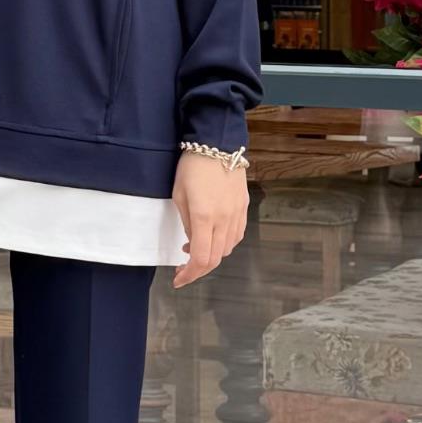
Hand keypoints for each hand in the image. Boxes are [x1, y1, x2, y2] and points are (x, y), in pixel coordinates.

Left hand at [171, 151, 248, 287]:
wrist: (217, 143)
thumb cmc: (192, 166)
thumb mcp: (179, 195)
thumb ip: (187, 223)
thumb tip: (192, 243)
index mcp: (204, 216)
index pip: (201, 259)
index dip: (189, 274)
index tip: (178, 279)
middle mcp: (224, 219)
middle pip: (216, 259)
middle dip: (198, 270)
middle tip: (183, 270)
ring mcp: (236, 214)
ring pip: (228, 249)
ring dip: (212, 257)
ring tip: (195, 249)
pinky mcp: (243, 207)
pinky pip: (237, 235)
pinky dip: (225, 244)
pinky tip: (213, 238)